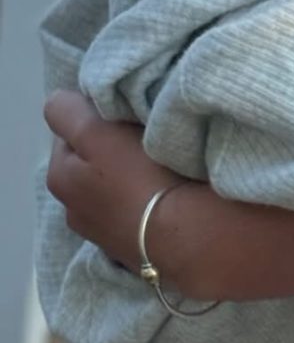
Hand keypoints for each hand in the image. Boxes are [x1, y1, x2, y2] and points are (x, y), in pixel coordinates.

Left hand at [45, 89, 179, 270]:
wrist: (185, 234)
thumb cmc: (140, 177)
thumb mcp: (96, 133)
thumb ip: (69, 112)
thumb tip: (60, 100)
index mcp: (60, 177)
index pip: (70, 130)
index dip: (95, 115)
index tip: (125, 111)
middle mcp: (72, 208)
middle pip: (91, 157)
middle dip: (111, 142)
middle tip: (143, 131)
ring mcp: (102, 230)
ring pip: (112, 182)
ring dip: (128, 168)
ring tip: (158, 158)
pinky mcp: (131, 242)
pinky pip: (133, 203)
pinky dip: (143, 192)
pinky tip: (164, 186)